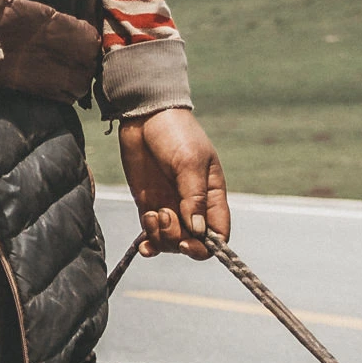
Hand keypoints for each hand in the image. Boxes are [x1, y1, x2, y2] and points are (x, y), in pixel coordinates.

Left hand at [118, 108, 230, 260]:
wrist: (144, 116)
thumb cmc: (176, 133)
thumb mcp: (189, 162)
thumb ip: (193, 197)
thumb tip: (198, 231)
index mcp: (212, 196)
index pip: (218, 234)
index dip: (206, 246)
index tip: (188, 242)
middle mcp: (193, 206)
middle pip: (192, 242)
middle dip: (178, 239)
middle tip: (164, 216)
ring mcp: (170, 205)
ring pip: (171, 241)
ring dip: (161, 238)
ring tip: (153, 214)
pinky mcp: (148, 204)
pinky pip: (151, 233)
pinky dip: (148, 242)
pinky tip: (143, 243)